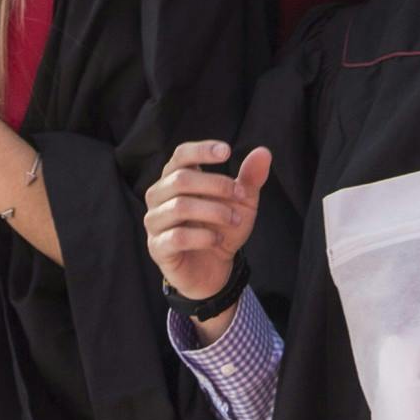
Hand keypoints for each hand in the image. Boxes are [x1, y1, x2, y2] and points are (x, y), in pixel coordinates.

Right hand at [143, 142, 269, 326]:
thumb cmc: (222, 227)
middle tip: (240, 196)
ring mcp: (155, 222)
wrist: (214, 269)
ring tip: (234, 220)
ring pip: (179, 206)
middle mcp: (159, 196)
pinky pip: (177, 236)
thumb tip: (264, 152)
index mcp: (176, 178)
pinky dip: (203, 236)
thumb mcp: (242, 202)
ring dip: (214, 211)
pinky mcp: (158, 248)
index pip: (181, 155)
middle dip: (217, 185)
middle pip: (181, 179)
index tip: (227, 152)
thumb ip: (250, 178)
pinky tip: (217, 239)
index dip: (201, 150)